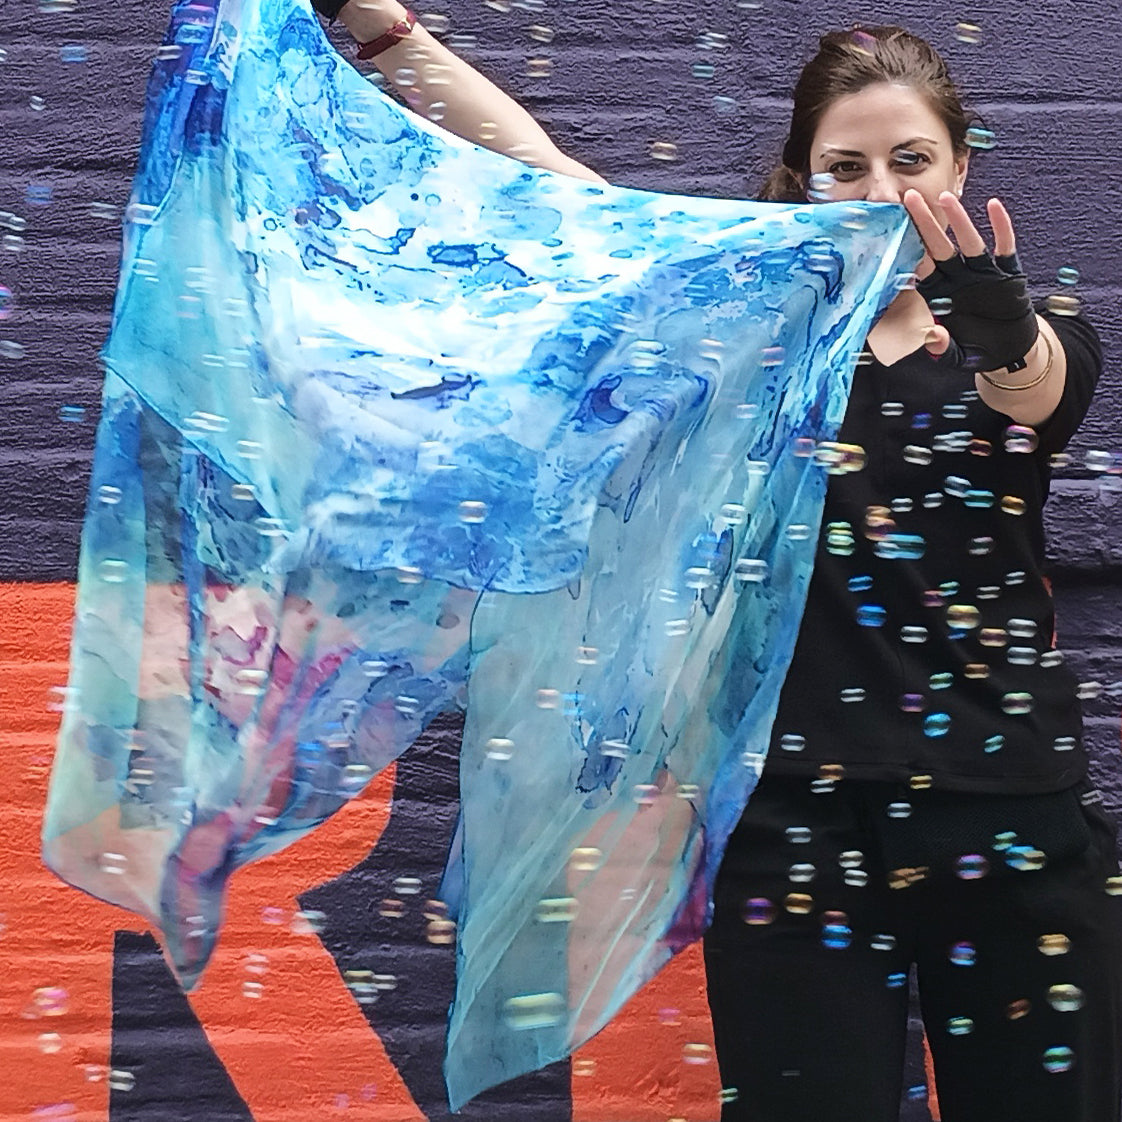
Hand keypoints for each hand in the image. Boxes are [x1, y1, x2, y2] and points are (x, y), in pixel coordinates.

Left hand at [903, 189, 1037, 370]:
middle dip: (925, 223)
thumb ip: (941, 346)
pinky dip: (1001, 227)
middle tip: (908, 197)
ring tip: (946, 197)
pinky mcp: (1008, 274)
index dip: (907, 250)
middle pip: (938, 246)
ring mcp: (983, 273)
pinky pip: (1005, 247)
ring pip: (968, 241)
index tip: (890, 231)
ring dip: (958, 220)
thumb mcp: (955, 354)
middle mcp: (959, 278)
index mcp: (940, 294)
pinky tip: (994, 206)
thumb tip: (933, 338)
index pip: (919, 267)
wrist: (1009, 351)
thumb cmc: (975, 349)